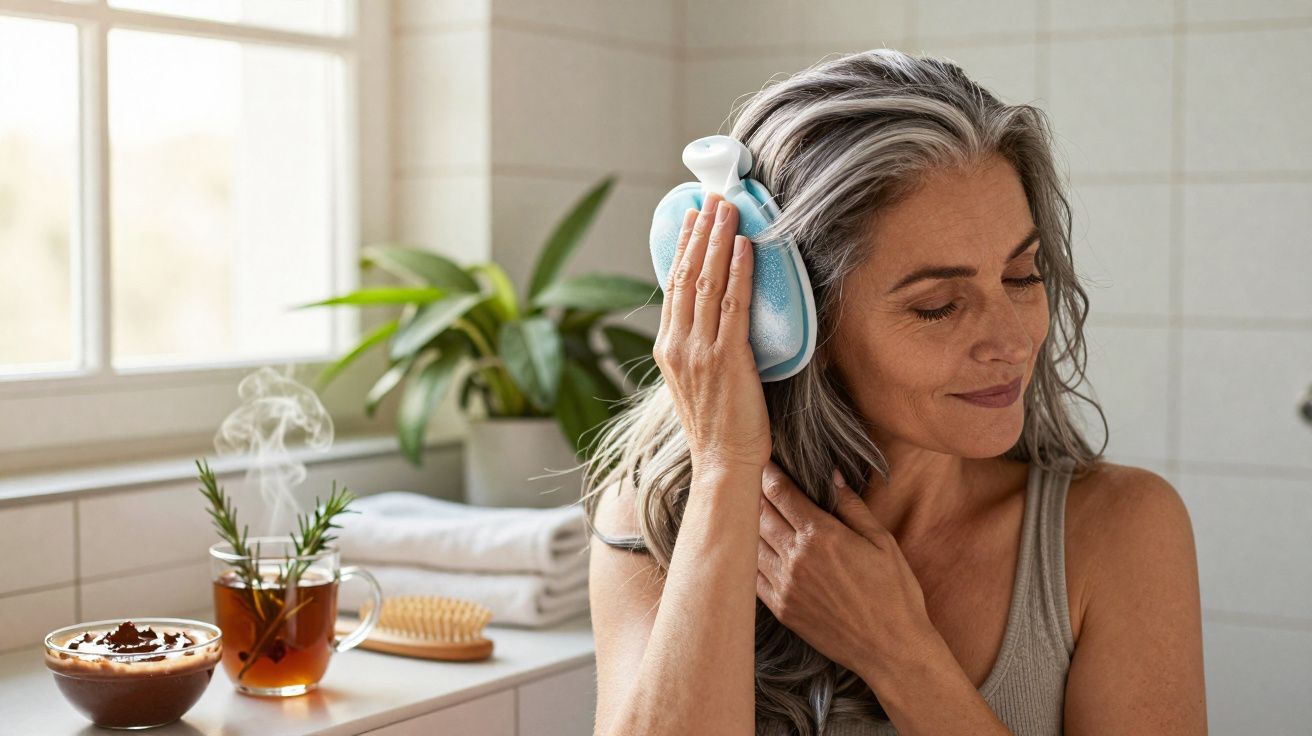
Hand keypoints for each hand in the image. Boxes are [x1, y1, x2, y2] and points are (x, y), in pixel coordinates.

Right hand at [653, 192, 769, 475]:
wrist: (722, 463)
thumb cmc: (718, 428)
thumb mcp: (695, 381)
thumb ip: (698, 348)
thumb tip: (714, 322)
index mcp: (667, 347)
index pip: (672, 285)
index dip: (682, 247)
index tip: (692, 217)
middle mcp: (677, 343)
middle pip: (687, 274)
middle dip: (701, 232)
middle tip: (712, 197)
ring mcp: (700, 350)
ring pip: (707, 282)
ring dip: (719, 240)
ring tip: (729, 208)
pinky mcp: (727, 358)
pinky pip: (733, 304)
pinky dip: (739, 271)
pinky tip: (745, 246)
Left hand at [757, 460, 935, 676]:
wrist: (892, 649)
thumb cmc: (894, 593)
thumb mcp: (882, 542)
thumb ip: (852, 506)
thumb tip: (832, 475)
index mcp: (821, 535)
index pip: (781, 493)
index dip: (769, 473)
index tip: (765, 461)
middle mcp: (796, 558)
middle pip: (759, 513)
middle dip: (754, 493)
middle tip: (749, 479)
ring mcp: (785, 585)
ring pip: (750, 543)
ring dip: (747, 524)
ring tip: (747, 510)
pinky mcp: (781, 608)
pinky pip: (752, 575)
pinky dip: (750, 557)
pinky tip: (753, 548)